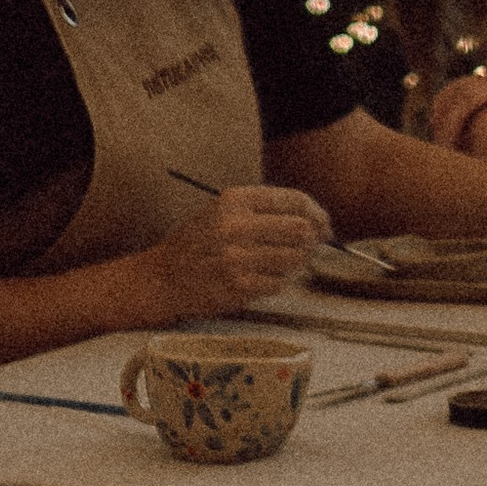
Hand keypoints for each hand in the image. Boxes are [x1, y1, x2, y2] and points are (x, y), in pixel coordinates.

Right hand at [134, 184, 329, 321]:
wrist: (162, 278)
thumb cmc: (198, 243)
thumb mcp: (224, 210)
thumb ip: (264, 210)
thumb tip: (314, 219)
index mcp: (236, 200)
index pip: (295, 200)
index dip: (317, 213)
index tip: (324, 225)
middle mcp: (237, 225)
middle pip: (301, 229)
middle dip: (312, 240)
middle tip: (309, 247)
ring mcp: (238, 257)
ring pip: (295, 258)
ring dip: (295, 263)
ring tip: (278, 263)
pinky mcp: (239, 285)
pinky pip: (279, 282)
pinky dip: (277, 282)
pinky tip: (260, 278)